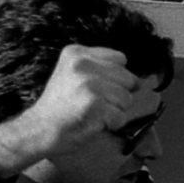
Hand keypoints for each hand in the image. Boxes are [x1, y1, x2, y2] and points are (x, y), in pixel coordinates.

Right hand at [0, 45, 145, 174]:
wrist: (39, 130)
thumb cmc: (60, 106)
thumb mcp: (73, 74)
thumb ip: (102, 69)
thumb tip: (145, 79)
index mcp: (77, 52)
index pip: (121, 60)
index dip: (116, 79)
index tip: (96, 89)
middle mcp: (83, 64)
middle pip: (128, 79)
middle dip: (117, 96)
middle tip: (92, 104)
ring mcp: (89, 84)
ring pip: (127, 99)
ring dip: (114, 111)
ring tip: (91, 112)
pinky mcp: (95, 104)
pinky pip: (120, 116)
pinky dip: (110, 124)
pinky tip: (91, 122)